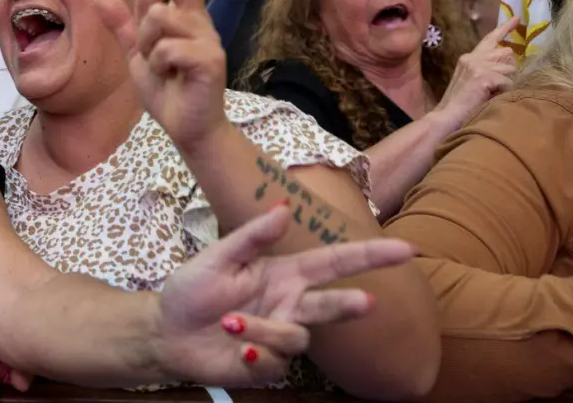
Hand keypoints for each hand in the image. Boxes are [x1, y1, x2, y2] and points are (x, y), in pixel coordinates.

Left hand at [94, 0, 227, 152]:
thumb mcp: (135, 53)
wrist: (188, 127)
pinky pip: (166, 46)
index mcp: (184, 14)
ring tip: (163, 67)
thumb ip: (120, 22)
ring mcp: (208, 37)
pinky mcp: (210, 58)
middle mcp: (199, 19)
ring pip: (158, 18)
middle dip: (145, 5)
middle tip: (149, 45)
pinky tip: (174, 78)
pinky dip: (159, 64)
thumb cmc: (167, 88)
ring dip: (148, 46)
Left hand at [153, 204, 415, 385]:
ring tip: (230, 323)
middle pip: (332, 305)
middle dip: (350, 304)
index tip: (407, 249)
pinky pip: (277, 363)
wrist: (165, 331)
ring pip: (298, 338)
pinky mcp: (267, 365)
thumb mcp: (218, 256)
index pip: (335, 262)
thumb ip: (252, 236)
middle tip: (367, 303)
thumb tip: (284, 207)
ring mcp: (280, 336)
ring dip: (266, 330)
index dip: (372, 256)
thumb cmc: (192, 289)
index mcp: (285, 273)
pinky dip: (256, 353)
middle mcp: (290, 304)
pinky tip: (237, 348)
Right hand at [435, 16, 519, 126]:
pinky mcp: (483, 76)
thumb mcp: (473, 82)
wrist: (446, 118)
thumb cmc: (461, 105)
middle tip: (500, 86)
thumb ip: (488, 70)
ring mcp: (478, 65)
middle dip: (509, 70)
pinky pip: (508, 82)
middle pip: (506, 54)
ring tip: (493, 96)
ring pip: (510, 69)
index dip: (505, 28)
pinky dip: (504, 92)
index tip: (517, 18)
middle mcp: (473, 57)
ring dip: (507, 84)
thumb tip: (510, 63)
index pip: (490, 39)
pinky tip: (492, 99)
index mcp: (469, 58)